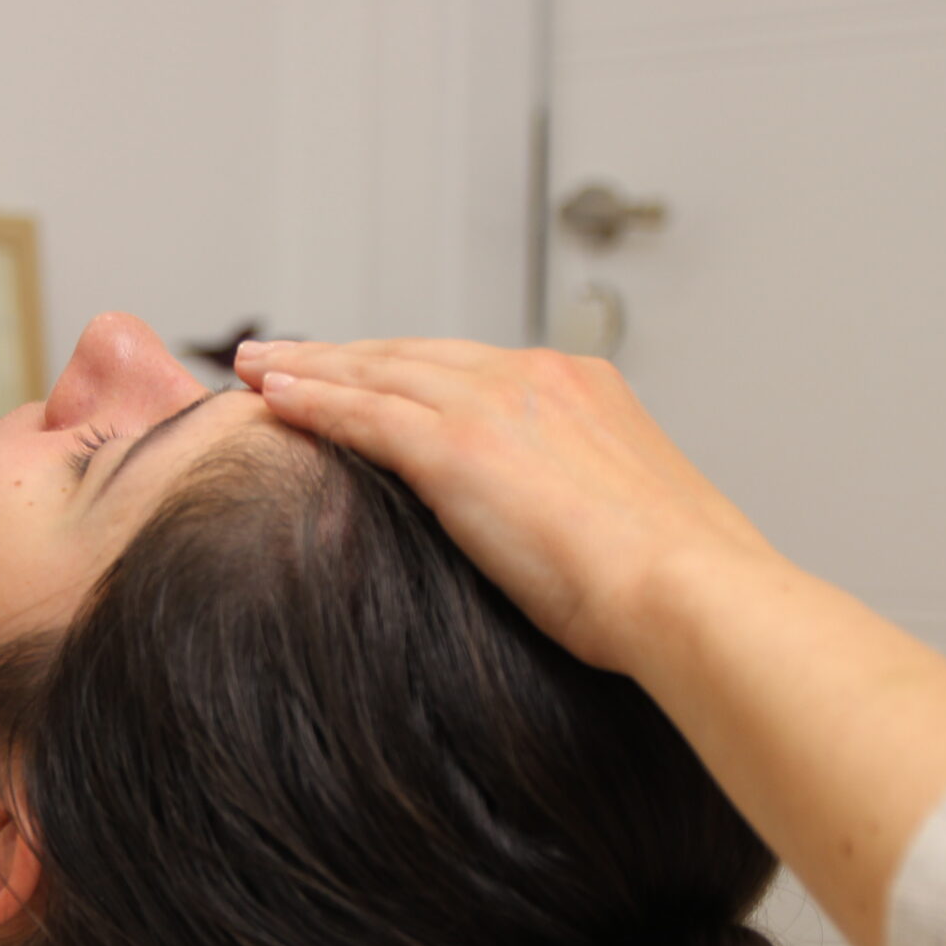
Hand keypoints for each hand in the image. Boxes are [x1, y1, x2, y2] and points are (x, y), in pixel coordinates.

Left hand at [232, 338, 778, 673]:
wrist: (689, 592)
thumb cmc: (676, 586)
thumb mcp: (633, 522)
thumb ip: (584, 503)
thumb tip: (566, 532)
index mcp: (586, 387)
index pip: (471, 366)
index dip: (407, 367)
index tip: (369, 370)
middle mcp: (537, 378)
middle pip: (414, 354)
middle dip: (346, 353)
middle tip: (285, 353)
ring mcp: (495, 406)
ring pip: (377, 372)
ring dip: (309, 366)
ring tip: (255, 366)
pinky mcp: (458, 449)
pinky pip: (362, 413)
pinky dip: (310, 400)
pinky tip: (269, 399)